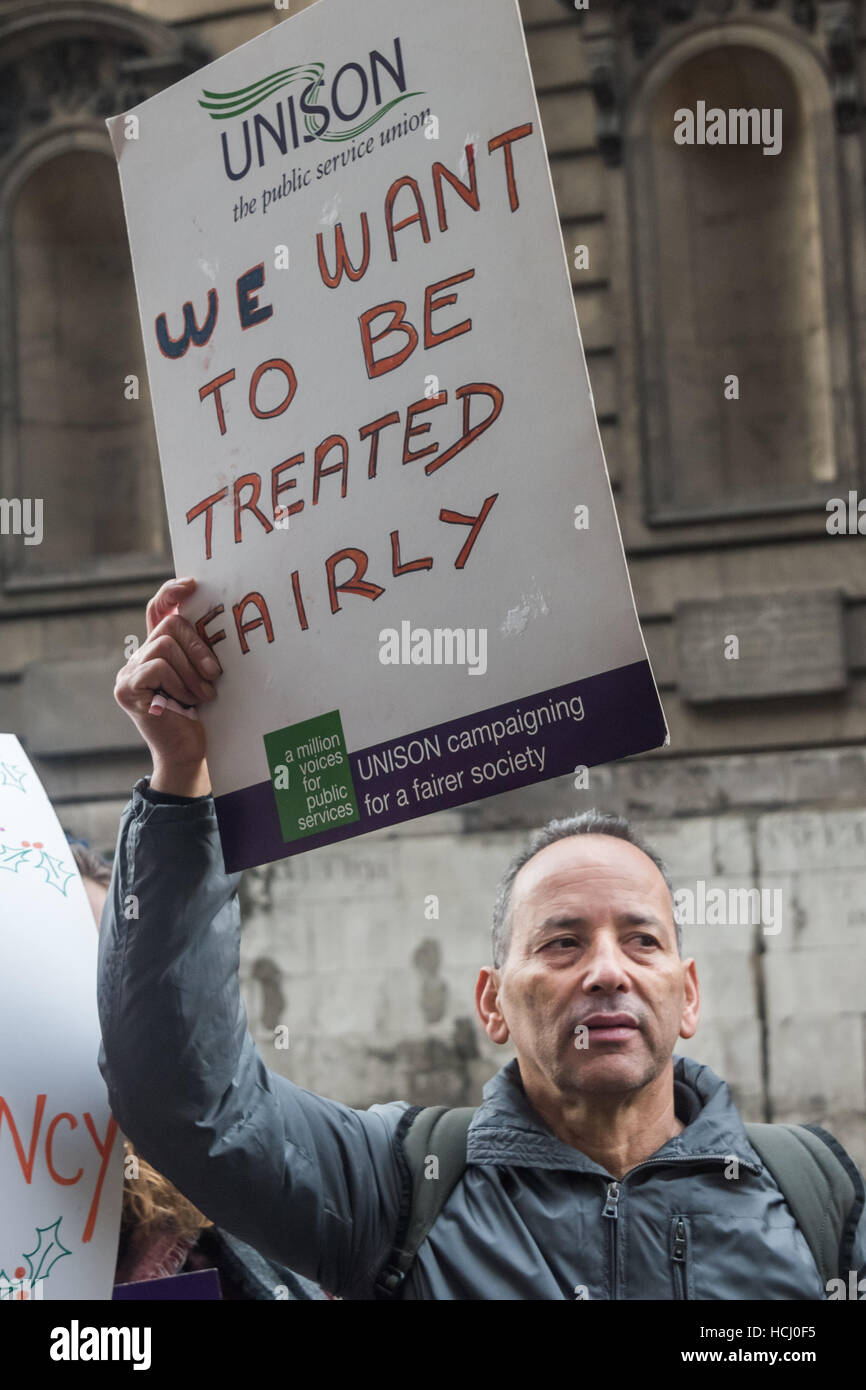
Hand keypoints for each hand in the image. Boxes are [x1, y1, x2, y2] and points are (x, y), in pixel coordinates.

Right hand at [114, 577, 222, 794]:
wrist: (189, 754)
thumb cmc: (201, 716)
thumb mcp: (203, 676)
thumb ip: (198, 650)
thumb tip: (216, 616)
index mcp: (156, 652)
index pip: (156, 611)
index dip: (170, 593)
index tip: (192, 584)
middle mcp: (137, 658)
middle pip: (168, 626)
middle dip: (198, 646)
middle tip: (215, 673)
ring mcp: (127, 674)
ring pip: (164, 645)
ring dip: (191, 669)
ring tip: (203, 694)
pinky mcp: (126, 689)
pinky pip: (157, 666)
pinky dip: (179, 681)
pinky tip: (187, 700)